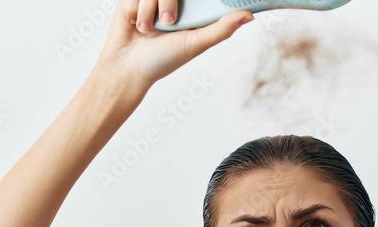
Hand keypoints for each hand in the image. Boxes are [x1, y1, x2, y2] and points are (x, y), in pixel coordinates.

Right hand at [95, 0, 253, 88]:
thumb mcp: (196, 44)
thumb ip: (222, 28)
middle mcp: (170, 0)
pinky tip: (135, 25)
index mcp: (189, 8)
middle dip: (170, 2)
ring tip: (148, 30)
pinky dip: (136, 11)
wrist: (127, 69)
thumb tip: (249, 16)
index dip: (197, 0)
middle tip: (168, 22)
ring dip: (150, 11)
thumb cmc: (162, 60)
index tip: (183, 18)